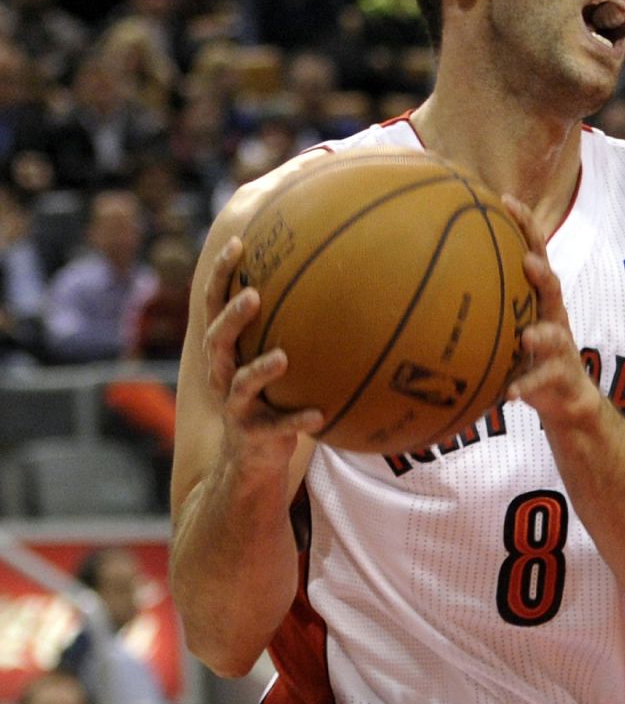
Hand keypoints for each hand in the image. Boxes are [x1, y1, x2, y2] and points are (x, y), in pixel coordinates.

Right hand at [203, 237, 321, 480]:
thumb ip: (287, 324)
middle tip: (254, 295)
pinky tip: (319, 415)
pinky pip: (276, 426)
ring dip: (260, 369)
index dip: (221, 274)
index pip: (214, 305)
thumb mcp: (270, 357)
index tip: (238, 243)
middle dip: (232, 317)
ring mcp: (236, 406)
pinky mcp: (254, 435)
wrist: (249, 460)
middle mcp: (223, 374)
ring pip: (241, 383)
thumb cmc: (268, 396)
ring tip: (282, 357)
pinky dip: (296, 420)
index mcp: (225, 351)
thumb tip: (331, 272)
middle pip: (217, 340)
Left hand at [500, 194, 602, 428]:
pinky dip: (526, 385)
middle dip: (542, 273)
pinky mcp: (559, 376)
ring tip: (527, 337)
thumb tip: (423, 268)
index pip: (535, 251)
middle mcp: (553, 315)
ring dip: (541, 335)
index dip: (525, 224)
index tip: (506, 200)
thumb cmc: (527, 351)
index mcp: (539, 296)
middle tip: (527, 263)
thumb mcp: (508, 318)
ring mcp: (560, 346)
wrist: (565, 396)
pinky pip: (542, 380)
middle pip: (553, 286)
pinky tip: (510, 393)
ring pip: (555, 335)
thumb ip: (482, 294)